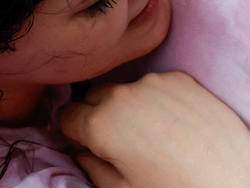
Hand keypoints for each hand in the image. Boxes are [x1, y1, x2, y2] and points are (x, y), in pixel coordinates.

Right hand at [60, 72, 249, 187]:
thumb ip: (95, 170)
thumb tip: (84, 155)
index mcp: (100, 125)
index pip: (66, 116)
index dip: (74, 133)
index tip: (87, 144)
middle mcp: (123, 95)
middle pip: (94, 98)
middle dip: (98, 116)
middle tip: (121, 144)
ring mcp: (155, 83)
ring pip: (126, 90)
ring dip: (129, 107)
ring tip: (155, 136)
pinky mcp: (183, 79)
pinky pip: (157, 85)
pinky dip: (158, 101)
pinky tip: (177, 126)